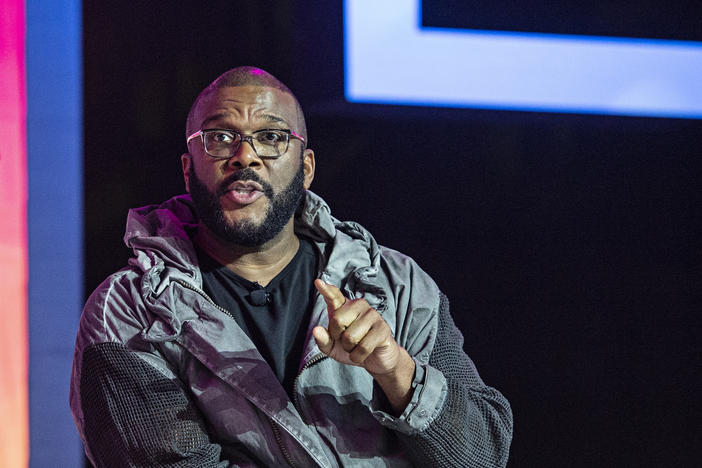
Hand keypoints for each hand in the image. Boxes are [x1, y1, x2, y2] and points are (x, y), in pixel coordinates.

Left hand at [312, 279, 414, 412]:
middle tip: (347, 341)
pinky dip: (359, 356)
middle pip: (337, 321)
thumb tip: (316, 330)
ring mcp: (373, 315)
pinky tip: (363, 354)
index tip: (318, 282)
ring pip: (350, 337)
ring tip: (356, 346)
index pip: (334, 296)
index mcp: (344, 306)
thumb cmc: (351, 348)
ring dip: (350, 349)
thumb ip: (322, 339)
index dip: (326, 290)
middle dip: (339, 338)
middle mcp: (359, 305)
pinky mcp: (383, 328)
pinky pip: (363, 346)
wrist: (375, 359)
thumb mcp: (332, 347)